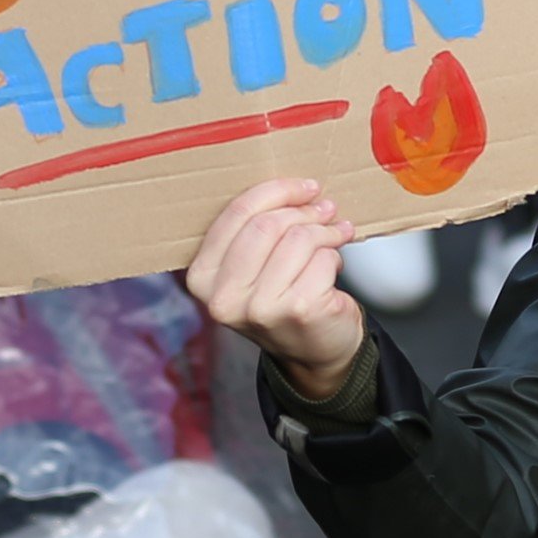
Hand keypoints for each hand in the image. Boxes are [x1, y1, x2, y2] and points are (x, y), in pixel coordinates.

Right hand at [184, 178, 363, 400]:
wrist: (314, 351)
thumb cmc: (282, 299)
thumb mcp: (251, 268)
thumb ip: (254, 232)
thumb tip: (295, 187)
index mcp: (202, 277)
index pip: (236, 214)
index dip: (276, 191)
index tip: (304, 186)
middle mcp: (223, 298)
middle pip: (269, 224)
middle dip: (304, 210)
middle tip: (325, 209)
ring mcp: (259, 308)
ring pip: (300, 239)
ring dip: (325, 231)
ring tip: (335, 234)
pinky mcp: (298, 311)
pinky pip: (323, 259)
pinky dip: (335, 256)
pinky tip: (333, 266)